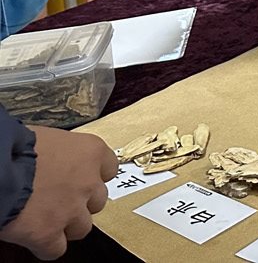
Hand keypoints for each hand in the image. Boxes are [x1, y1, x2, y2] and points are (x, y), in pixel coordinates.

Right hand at [0, 127, 114, 259]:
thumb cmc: (17, 145)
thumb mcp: (48, 138)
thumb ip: (62, 154)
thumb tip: (55, 160)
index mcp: (91, 151)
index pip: (109, 168)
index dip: (93, 176)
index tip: (79, 178)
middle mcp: (89, 182)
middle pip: (97, 201)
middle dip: (80, 202)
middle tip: (58, 200)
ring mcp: (72, 211)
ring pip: (82, 228)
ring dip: (67, 226)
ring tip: (45, 220)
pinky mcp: (48, 235)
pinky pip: (56, 249)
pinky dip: (46, 246)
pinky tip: (33, 238)